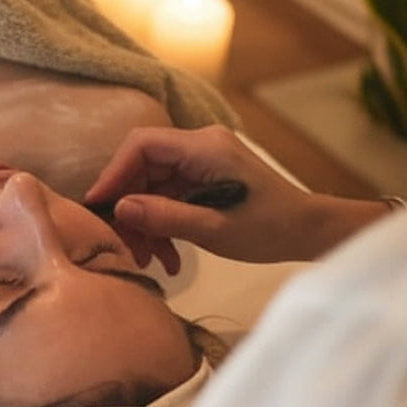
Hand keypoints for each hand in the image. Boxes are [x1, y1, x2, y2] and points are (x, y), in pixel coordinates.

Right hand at [84, 125, 365, 266]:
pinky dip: (162, 225)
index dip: (114, 173)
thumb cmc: (268, 228)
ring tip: (150, 261)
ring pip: (152, 187)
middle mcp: (199, 147)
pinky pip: (168, 197)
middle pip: (143, 168)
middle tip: (126, 247)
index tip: (98, 206)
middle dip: (130, 209)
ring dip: (145, 224)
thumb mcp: (214, 229)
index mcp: (204, 148)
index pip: (142, 145)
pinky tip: (167, 257)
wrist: (308, 232)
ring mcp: (201, 163)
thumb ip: (165, 216)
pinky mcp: (203, 180)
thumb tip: (119, 208)